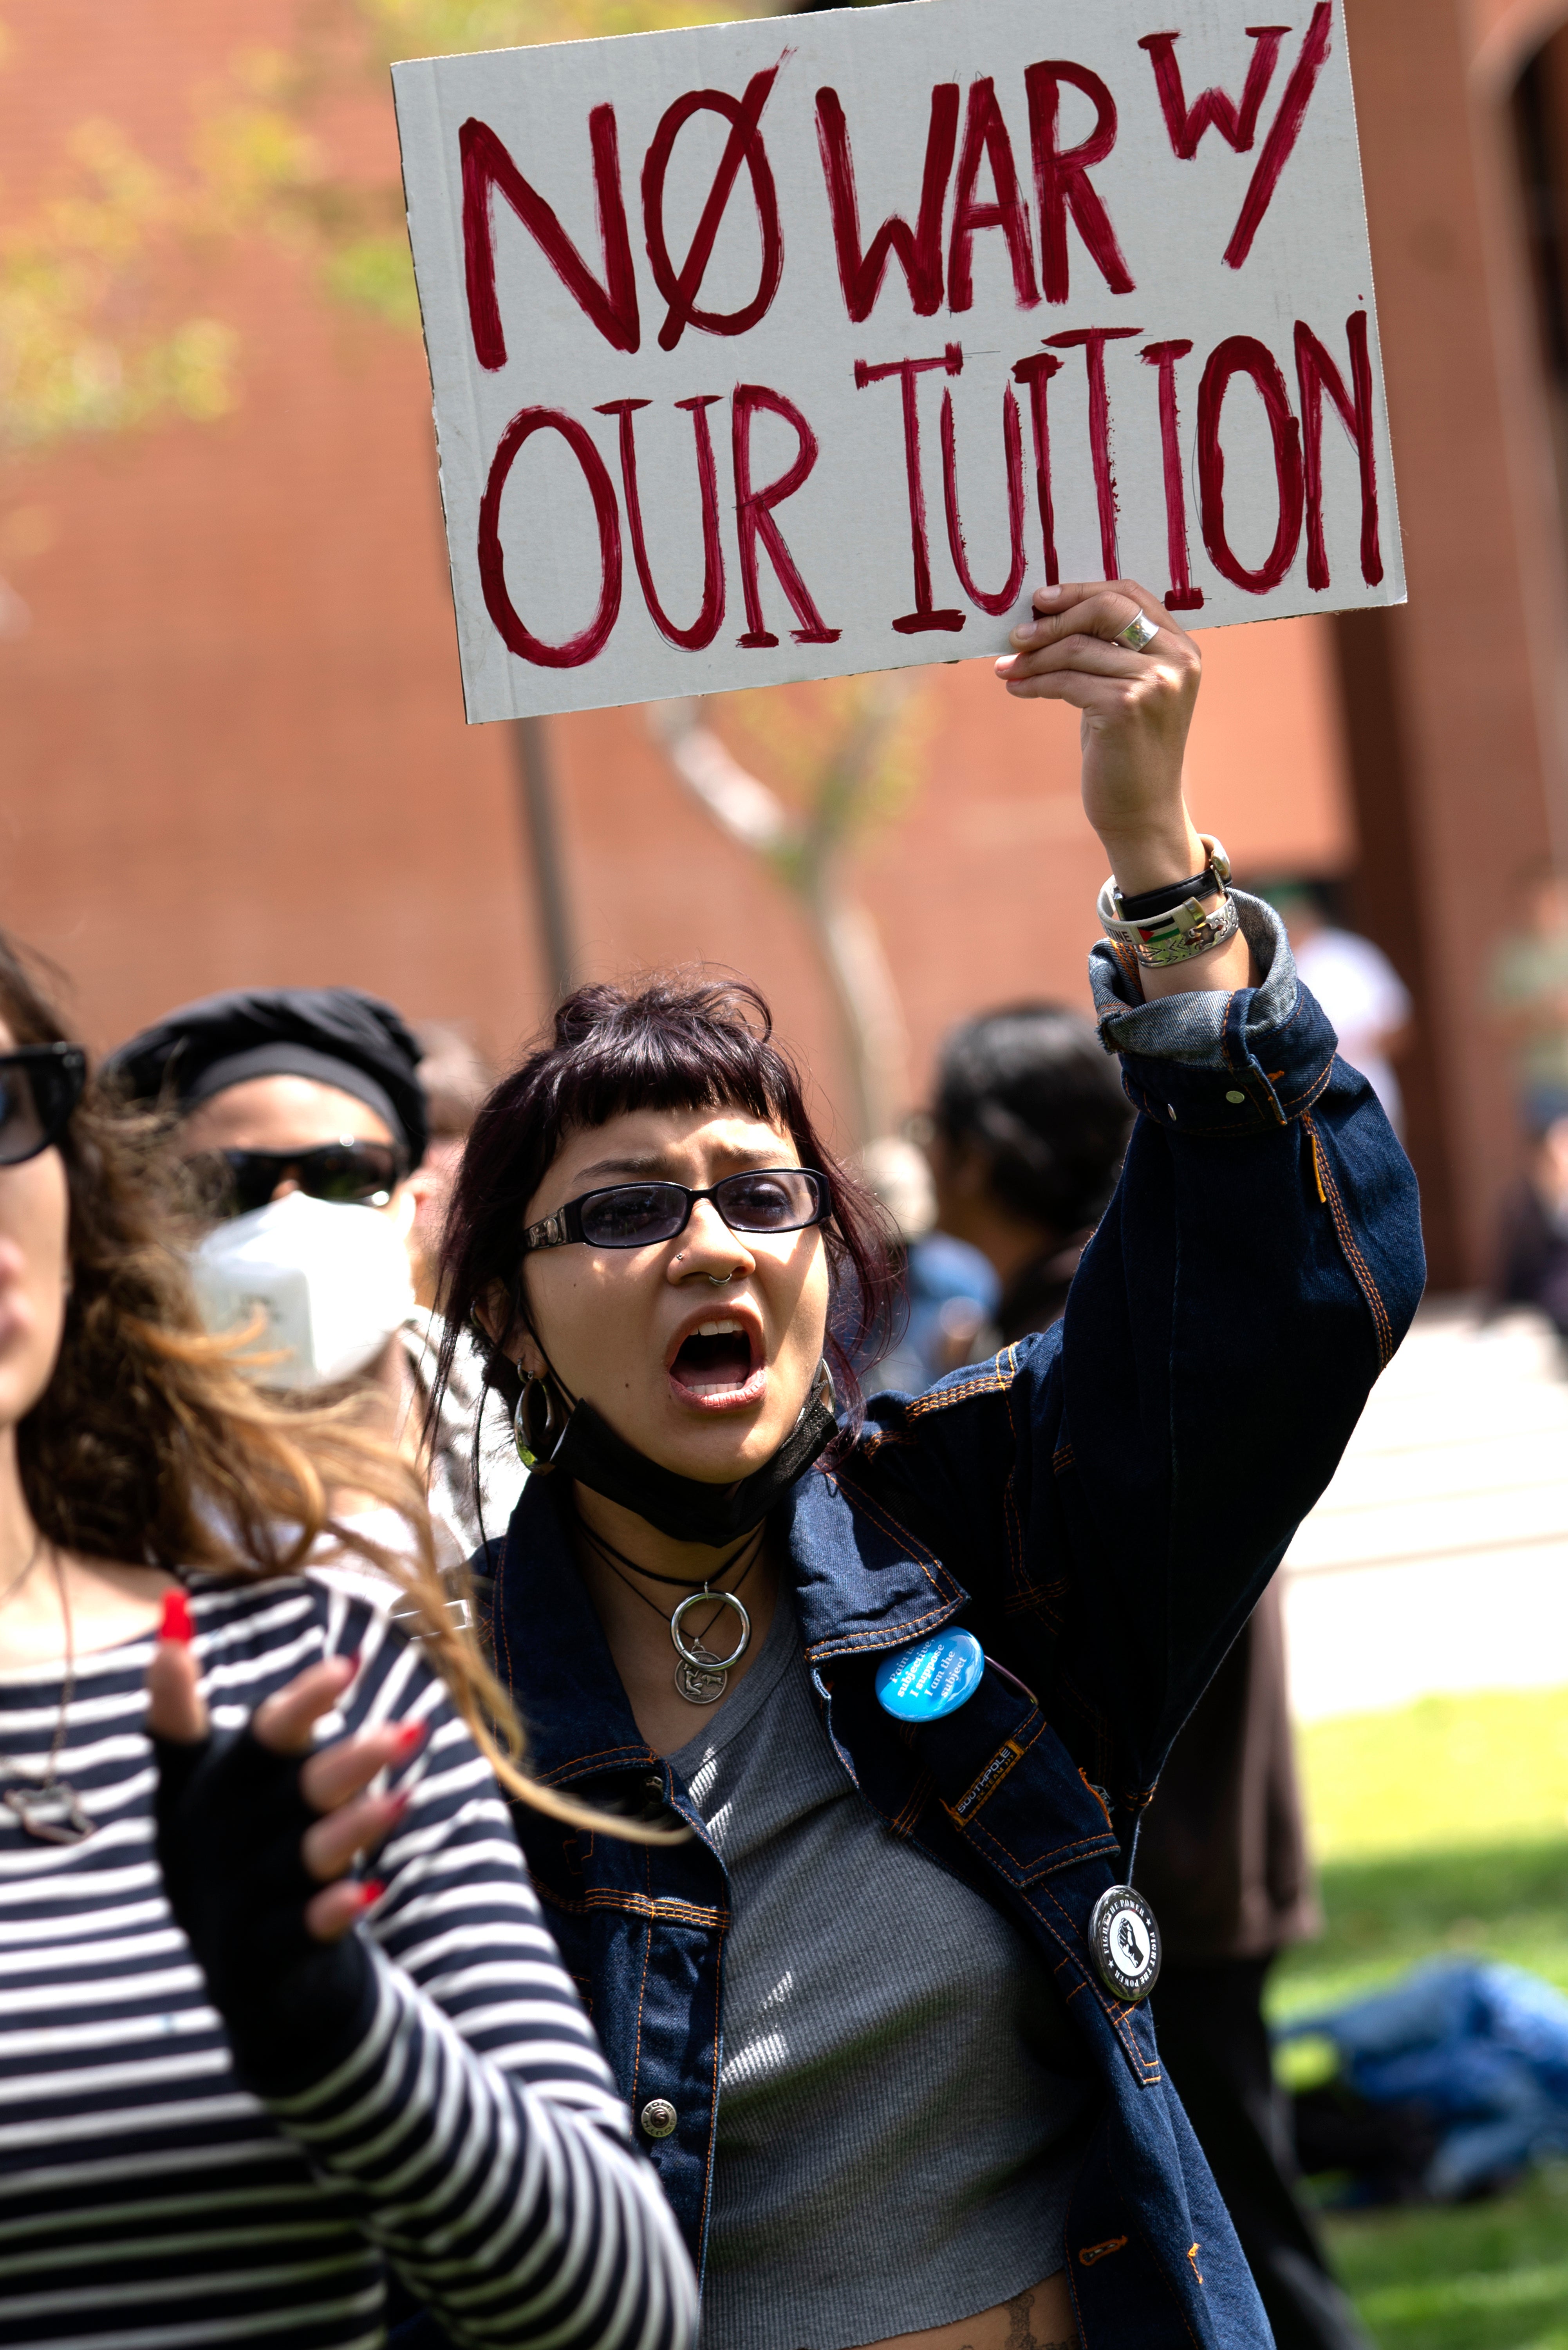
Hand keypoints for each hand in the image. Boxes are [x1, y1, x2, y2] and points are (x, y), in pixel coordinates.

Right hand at [146, 1596, 423, 2089]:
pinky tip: (369, 1891)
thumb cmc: (252, 1855)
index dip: (172, 1691)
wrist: (255, 1985)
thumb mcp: (233, 1789)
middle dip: (333, 1757)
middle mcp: (206, 1842)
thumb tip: (190, 1610)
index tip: (179, 1637)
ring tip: (403, 1800)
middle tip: (400, 1734)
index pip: (181, 1734)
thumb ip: (249, 1719)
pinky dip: (332, 1909)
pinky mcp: (261, 1956)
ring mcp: (233, 1901)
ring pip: (302, 1854)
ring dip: (352, 1828)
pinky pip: (302, 1928)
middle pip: (272, 1786)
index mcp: (193, 1792)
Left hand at [996, 579, 1253, 996]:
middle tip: (1016, 633)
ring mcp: (1155, 683)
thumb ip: (1108, 651)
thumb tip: (1047, 615)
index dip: (1081, 589)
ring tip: (1006, 668)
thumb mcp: (1126, 691)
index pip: (1130, 593)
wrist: (1142, 815)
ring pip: (1079, 648)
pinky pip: (1067, 681)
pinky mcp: (1127, 706)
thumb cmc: (1127, 753)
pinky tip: (1015, 689)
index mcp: (1182, 648)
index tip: (1041, 599)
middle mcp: (1176, 660)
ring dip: (1034, 656)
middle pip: (1106, 608)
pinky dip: (1034, 682)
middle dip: (1055, 616)